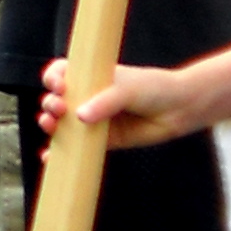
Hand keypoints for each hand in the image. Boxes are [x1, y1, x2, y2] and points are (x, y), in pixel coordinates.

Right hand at [49, 59, 214, 151]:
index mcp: (90, 76)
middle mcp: (88, 97)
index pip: (61, 73)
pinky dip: (60, 152)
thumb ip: (104, 102)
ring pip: (62, 123)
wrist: (180, 108)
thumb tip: (80, 117)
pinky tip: (49, 156)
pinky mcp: (103, 140)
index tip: (58, 86)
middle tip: (59, 109)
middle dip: (50, 104)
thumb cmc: (153, 89)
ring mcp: (94, 119)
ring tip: (51, 126)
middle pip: (56, 99)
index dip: (53, 78)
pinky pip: (78, 146)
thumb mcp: (126, 89)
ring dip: (50, 124)